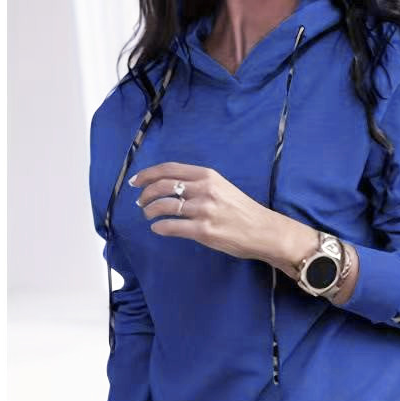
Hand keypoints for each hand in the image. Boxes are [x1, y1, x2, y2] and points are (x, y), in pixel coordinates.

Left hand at [130, 162, 273, 261]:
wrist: (262, 231)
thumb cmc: (242, 211)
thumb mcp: (222, 187)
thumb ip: (199, 184)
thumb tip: (171, 187)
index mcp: (208, 176)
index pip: (169, 169)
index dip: (148, 174)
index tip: (137, 181)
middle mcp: (204, 190)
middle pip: (162, 186)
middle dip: (145, 193)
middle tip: (140, 202)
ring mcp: (203, 210)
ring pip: (164, 206)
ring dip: (150, 211)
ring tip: (148, 215)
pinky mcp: (203, 231)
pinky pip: (172, 227)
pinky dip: (160, 227)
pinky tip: (158, 229)